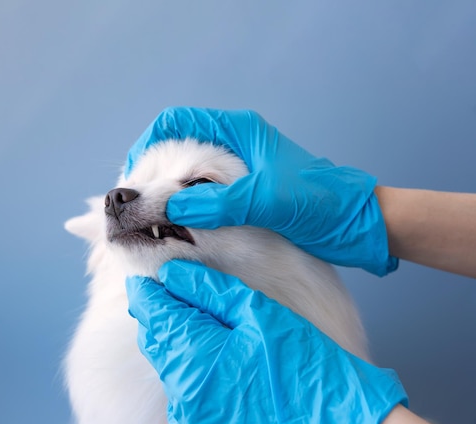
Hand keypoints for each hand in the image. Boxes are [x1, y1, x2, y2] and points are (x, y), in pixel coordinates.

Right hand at [126, 107, 397, 275]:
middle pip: (175, 149)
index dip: (147, 145)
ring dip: (168, 197)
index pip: (176, 122)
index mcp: (238, 131)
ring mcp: (237, 172)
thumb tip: (167, 208)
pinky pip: (203, 199)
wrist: (360, 225)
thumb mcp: (266, 199)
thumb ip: (217, 203)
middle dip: (152, 175)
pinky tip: (180, 230)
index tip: (134, 177)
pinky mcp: (243, 196)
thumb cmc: (323, 202)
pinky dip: (186, 212)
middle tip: (139, 206)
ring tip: (154, 221)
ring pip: (187, 177)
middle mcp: (233, 146)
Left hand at [126, 260, 407, 423]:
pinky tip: (212, 353)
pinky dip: (188, 366)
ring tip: (200, 321)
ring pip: (166, 365)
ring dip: (175, 340)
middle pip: (155, 340)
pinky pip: (182, 389)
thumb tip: (172, 273)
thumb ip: (209, 290)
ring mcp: (191, 416)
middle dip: (160, 314)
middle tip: (177, 291)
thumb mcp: (259, 313)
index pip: (152, 315)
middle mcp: (184, 392)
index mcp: (195, 358)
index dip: (148, 291)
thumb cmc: (304, 365)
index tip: (151, 276)